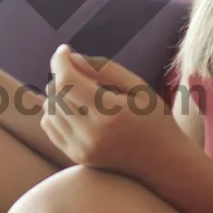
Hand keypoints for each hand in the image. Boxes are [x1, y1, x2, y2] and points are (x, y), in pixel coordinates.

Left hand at [40, 45, 183, 175]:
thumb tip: (72, 58)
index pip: (67, 81)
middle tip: (78, 70)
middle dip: (61, 75)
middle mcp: (92, 134)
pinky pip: (50, 127)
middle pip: (56, 94)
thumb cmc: (155, 118)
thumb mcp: (138, 86)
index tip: (65, 50)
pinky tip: (73, 107)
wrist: (163, 162)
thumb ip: (104, 69)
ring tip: (79, 90)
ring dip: (57, 94)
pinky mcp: (77, 156)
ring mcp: (82, 148)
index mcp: (110, 113)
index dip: (60, 61)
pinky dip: (55, 112)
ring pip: (49, 110)